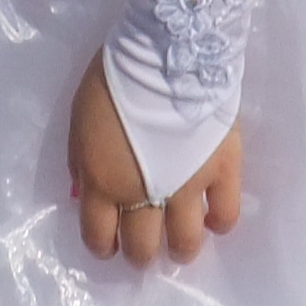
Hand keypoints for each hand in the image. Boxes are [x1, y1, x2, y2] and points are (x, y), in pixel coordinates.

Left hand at [70, 53, 240, 267]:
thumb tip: (84, 194)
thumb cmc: (114, 80)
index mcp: (103, 182)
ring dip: (179, 248)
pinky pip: (226, 214)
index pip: (99, 235)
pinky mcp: (222, 171)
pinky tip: (213, 218)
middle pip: (142, 246)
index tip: (109, 244)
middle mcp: (143, 194)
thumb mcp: (79, 119)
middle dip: (141, 253)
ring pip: (184, 241)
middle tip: (145, 246)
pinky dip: (219, 223)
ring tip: (180, 244)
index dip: (103, 246)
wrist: (167, 52)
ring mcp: (186, 186)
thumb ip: (81, 161)